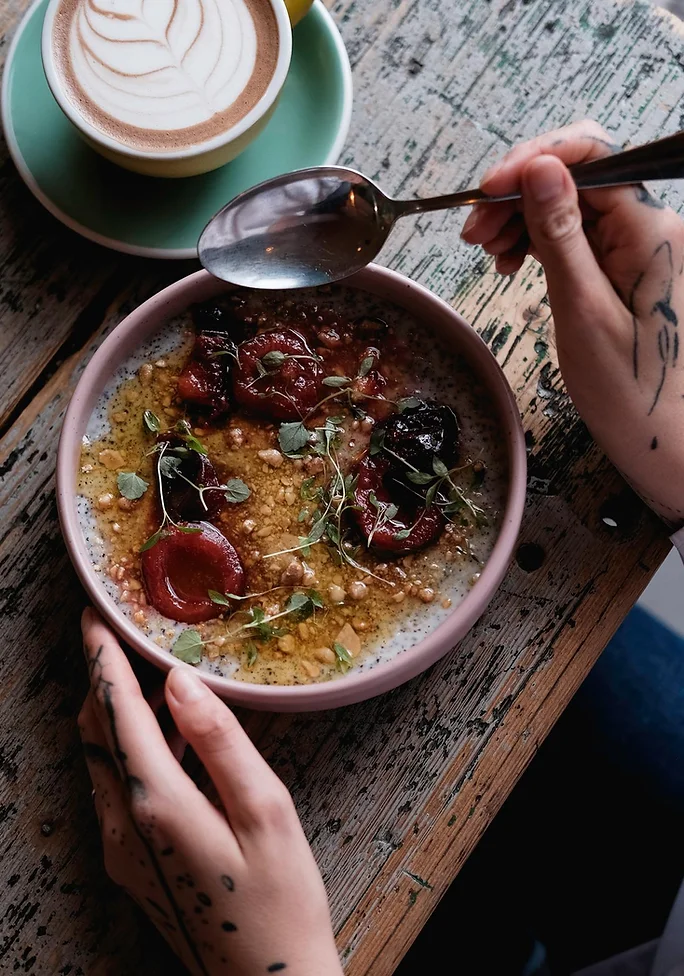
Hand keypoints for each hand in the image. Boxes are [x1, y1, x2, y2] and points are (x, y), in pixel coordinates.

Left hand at [79, 607, 341, 975]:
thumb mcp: (267, 812)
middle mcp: (124, 826)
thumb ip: (221, 741)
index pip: (117, 713)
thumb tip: (182, 682)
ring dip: (115, 714)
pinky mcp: (133, 865)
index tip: (95, 617)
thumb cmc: (280, 902)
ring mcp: (122, 851)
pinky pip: (117, 789)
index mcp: (157, 806)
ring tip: (146, 675)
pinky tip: (169, 738)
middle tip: (118, 636)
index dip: (104, 660)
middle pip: (96, 735)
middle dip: (101, 679)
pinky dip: (130, 749)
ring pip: (101, 762)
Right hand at [461, 119, 683, 524]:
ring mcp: (636, 247)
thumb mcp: (584, 311)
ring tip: (485, 250)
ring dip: (522, 217)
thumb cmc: (632, 391)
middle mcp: (649, 228)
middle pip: (577, 177)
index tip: (486, 189)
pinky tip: (511, 260)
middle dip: (519, 192)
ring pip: (571, 204)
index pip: (594, 158)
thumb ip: (562, 236)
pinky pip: (576, 235)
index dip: (534, 160)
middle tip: (473, 230)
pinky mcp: (622, 267)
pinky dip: (538, 241)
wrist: (666, 440)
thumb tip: (540, 168)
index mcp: (652, 231)